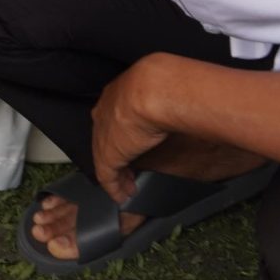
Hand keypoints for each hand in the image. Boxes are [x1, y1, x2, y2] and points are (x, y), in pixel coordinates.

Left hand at [88, 54, 181, 207]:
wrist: (154, 89)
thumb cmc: (164, 84)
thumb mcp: (160, 89)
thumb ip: (161, 99)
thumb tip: (177, 105)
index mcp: (116, 94)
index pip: (114, 118)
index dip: (123, 134)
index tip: (132, 145)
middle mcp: (104, 112)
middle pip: (106, 138)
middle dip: (117, 155)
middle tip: (128, 170)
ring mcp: (103, 133)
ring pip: (106, 158)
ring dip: (118, 175)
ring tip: (128, 186)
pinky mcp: (107, 154)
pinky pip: (107, 175)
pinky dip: (115, 187)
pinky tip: (123, 195)